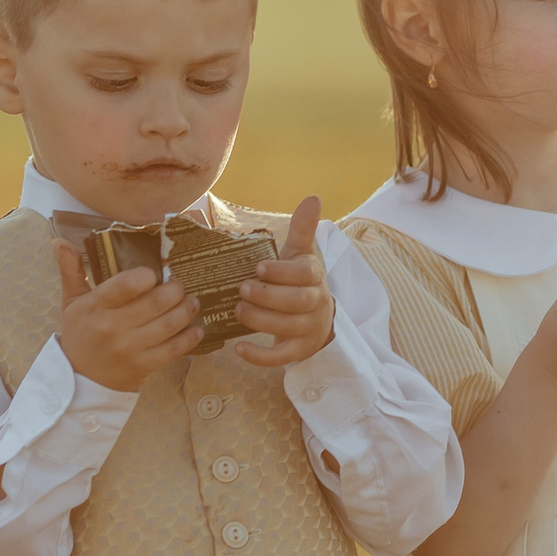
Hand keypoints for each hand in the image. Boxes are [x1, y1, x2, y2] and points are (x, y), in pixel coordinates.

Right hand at [53, 241, 199, 391]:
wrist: (78, 379)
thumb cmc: (80, 334)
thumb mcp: (72, 302)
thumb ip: (72, 271)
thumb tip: (60, 241)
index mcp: (96, 306)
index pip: (128, 284)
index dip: (147, 276)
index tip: (154, 275)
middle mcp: (113, 326)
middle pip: (157, 302)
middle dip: (177, 290)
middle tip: (181, 286)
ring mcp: (130, 348)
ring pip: (170, 323)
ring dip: (187, 310)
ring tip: (192, 302)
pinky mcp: (144, 365)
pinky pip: (175, 349)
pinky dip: (190, 337)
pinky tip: (196, 329)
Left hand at [234, 196, 336, 367]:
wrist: (319, 319)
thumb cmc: (301, 282)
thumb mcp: (302, 255)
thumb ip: (302, 229)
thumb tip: (313, 198)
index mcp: (315, 277)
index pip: (305, 274)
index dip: (283, 272)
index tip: (259, 267)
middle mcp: (315, 304)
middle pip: (297, 302)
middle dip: (269, 296)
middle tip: (242, 289)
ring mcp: (307, 329)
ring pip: (287, 328)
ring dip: (261, 320)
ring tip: (237, 311)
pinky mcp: (297, 350)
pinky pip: (281, 357)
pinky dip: (260, 356)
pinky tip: (239, 348)